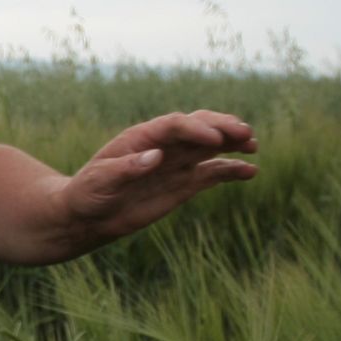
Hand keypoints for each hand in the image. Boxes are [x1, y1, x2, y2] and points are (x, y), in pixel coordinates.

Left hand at [62, 109, 257, 244]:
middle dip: (221, 128)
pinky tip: (251, 171)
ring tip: (252, 145)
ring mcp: (177, 163)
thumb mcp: (100, 181)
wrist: (89, 215)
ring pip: (211, 146)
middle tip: (244, 134)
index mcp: (142, 138)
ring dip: (233, 143)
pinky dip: (232, 170)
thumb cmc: (88, 193)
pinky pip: (214, 172)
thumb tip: (155, 156)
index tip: (213, 140)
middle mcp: (164, 145)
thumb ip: (126, 168)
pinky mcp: (185, 183)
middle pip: (198, 127)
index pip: (174, 125)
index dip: (195, 129)